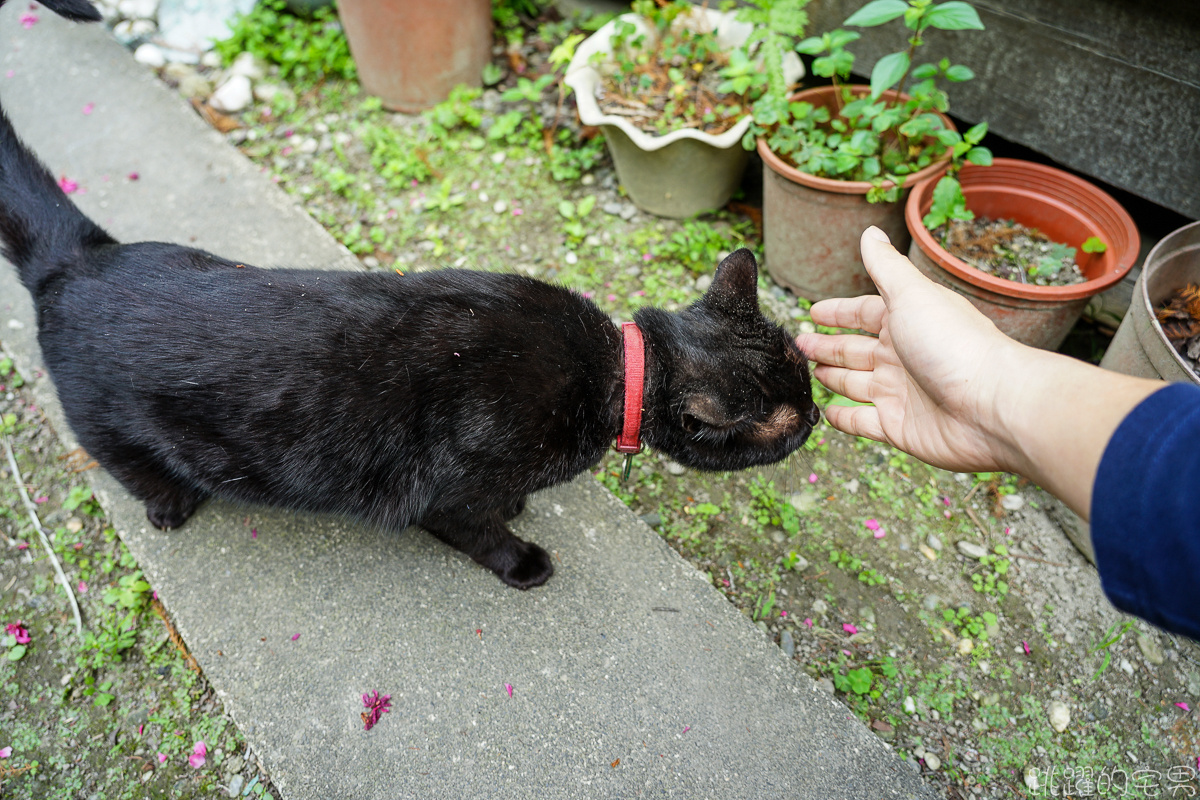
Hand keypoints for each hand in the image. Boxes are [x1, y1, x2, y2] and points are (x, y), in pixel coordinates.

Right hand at [794, 227, 1162, 518]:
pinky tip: (826, 412)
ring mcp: (900, 393)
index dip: (839, 312)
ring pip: (855, 383)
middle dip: (828, 345)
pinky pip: (862, 421)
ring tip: (807, 372)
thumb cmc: (954, 344)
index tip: (813, 312)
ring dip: (832, 377)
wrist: (992, 405)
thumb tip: (870, 232)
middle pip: (856, 349)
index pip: (864, 313)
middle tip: (798, 344)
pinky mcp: (898, 427)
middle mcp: (903, 356)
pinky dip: (844, 418)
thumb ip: (886, 267)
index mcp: (907, 321)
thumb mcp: (912, 295)